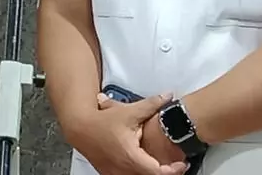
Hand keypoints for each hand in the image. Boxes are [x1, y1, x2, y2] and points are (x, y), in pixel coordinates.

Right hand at [67, 93, 187, 174]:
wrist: (79, 127)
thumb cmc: (102, 120)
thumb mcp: (128, 112)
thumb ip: (151, 105)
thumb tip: (169, 95)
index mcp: (132, 156)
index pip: (159, 172)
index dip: (174, 170)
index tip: (182, 163)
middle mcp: (125, 170)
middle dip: (165, 172)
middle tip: (175, 163)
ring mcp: (117, 174)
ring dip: (152, 172)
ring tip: (161, 164)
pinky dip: (139, 172)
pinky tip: (143, 164)